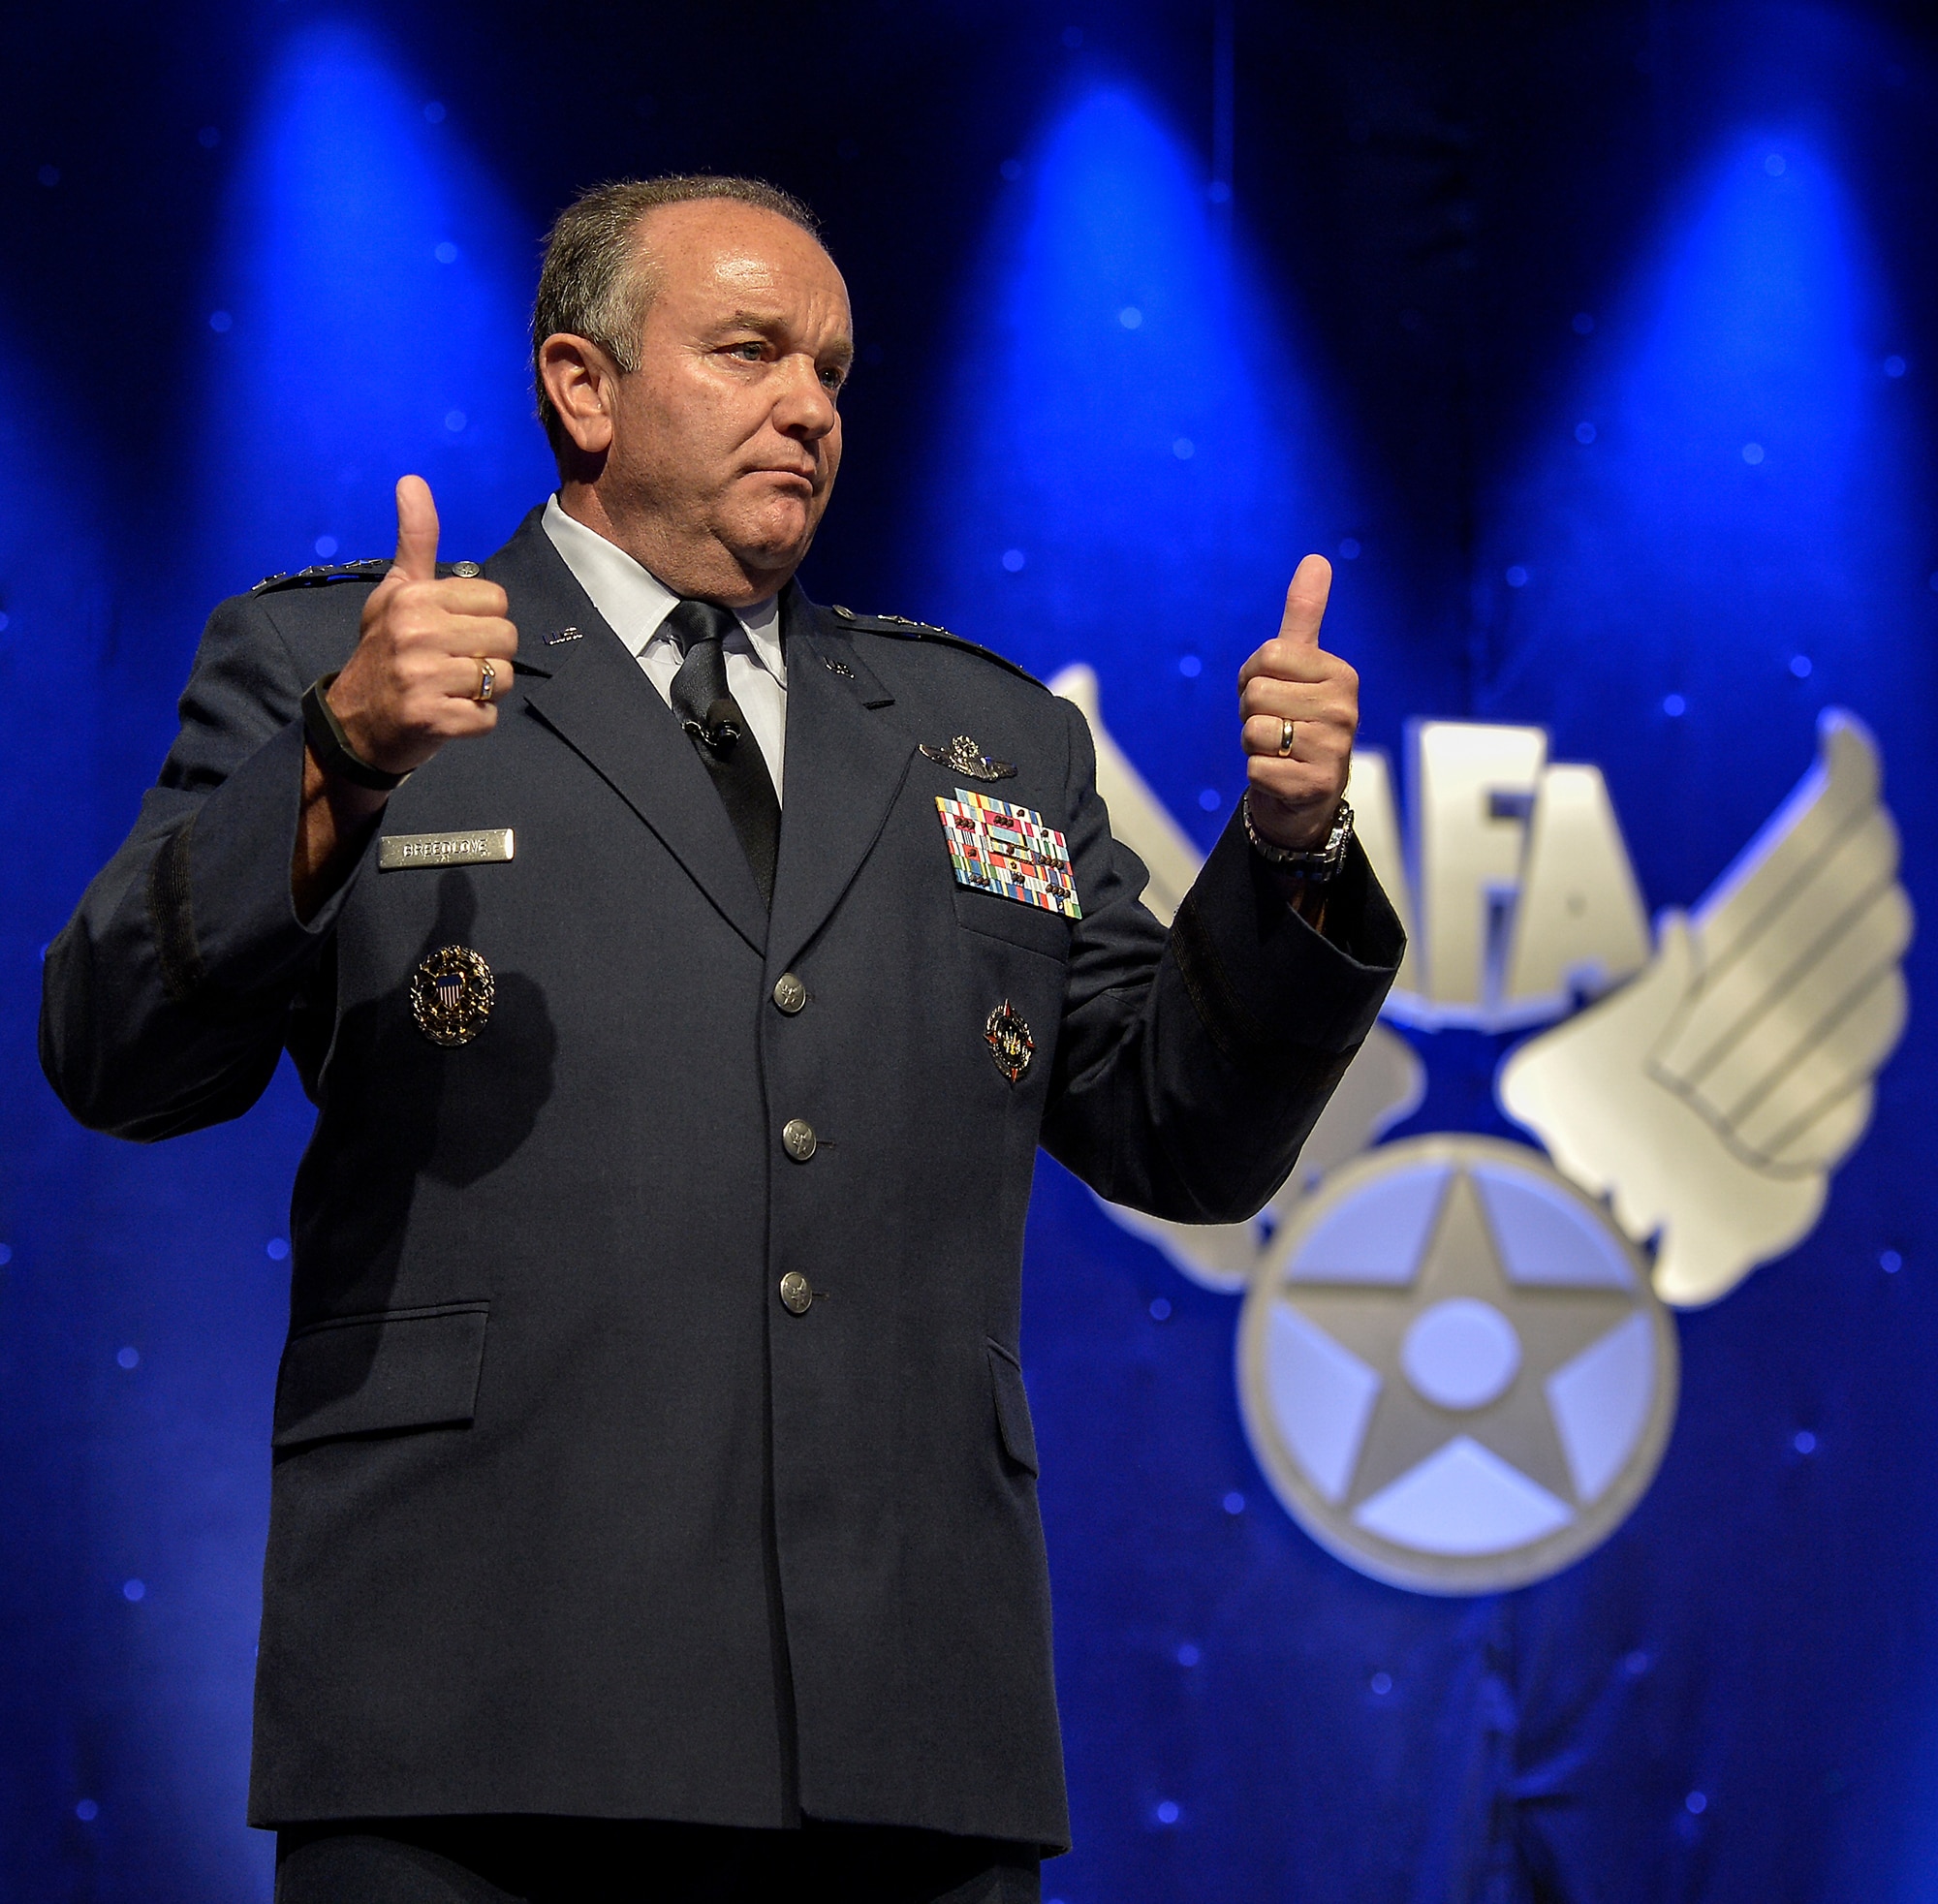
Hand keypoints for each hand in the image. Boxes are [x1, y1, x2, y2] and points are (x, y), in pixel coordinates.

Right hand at [322, 475, 518, 778]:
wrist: (352, 724)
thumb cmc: (382, 652)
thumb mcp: (395, 591)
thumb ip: (415, 540)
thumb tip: (412, 479)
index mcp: (413, 598)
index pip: (497, 599)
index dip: (484, 619)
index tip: (453, 632)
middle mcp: (416, 633)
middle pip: (506, 638)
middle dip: (489, 656)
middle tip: (452, 665)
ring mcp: (422, 677)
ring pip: (502, 677)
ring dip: (485, 690)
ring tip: (450, 689)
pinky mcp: (432, 719)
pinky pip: (488, 717)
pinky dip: (475, 721)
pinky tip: (447, 714)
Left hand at [1237, 555, 1356, 849]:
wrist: (1306, 791)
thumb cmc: (1296, 718)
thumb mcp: (1299, 665)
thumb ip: (1305, 614)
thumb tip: (1316, 558)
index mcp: (1340, 674)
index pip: (1268, 655)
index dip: (1253, 676)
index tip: (1272, 691)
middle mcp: (1345, 709)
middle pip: (1257, 694)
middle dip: (1252, 712)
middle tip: (1275, 725)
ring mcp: (1334, 749)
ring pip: (1254, 731)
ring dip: (1254, 744)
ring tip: (1279, 750)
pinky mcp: (1315, 784)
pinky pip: (1256, 769)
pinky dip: (1258, 774)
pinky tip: (1281, 775)